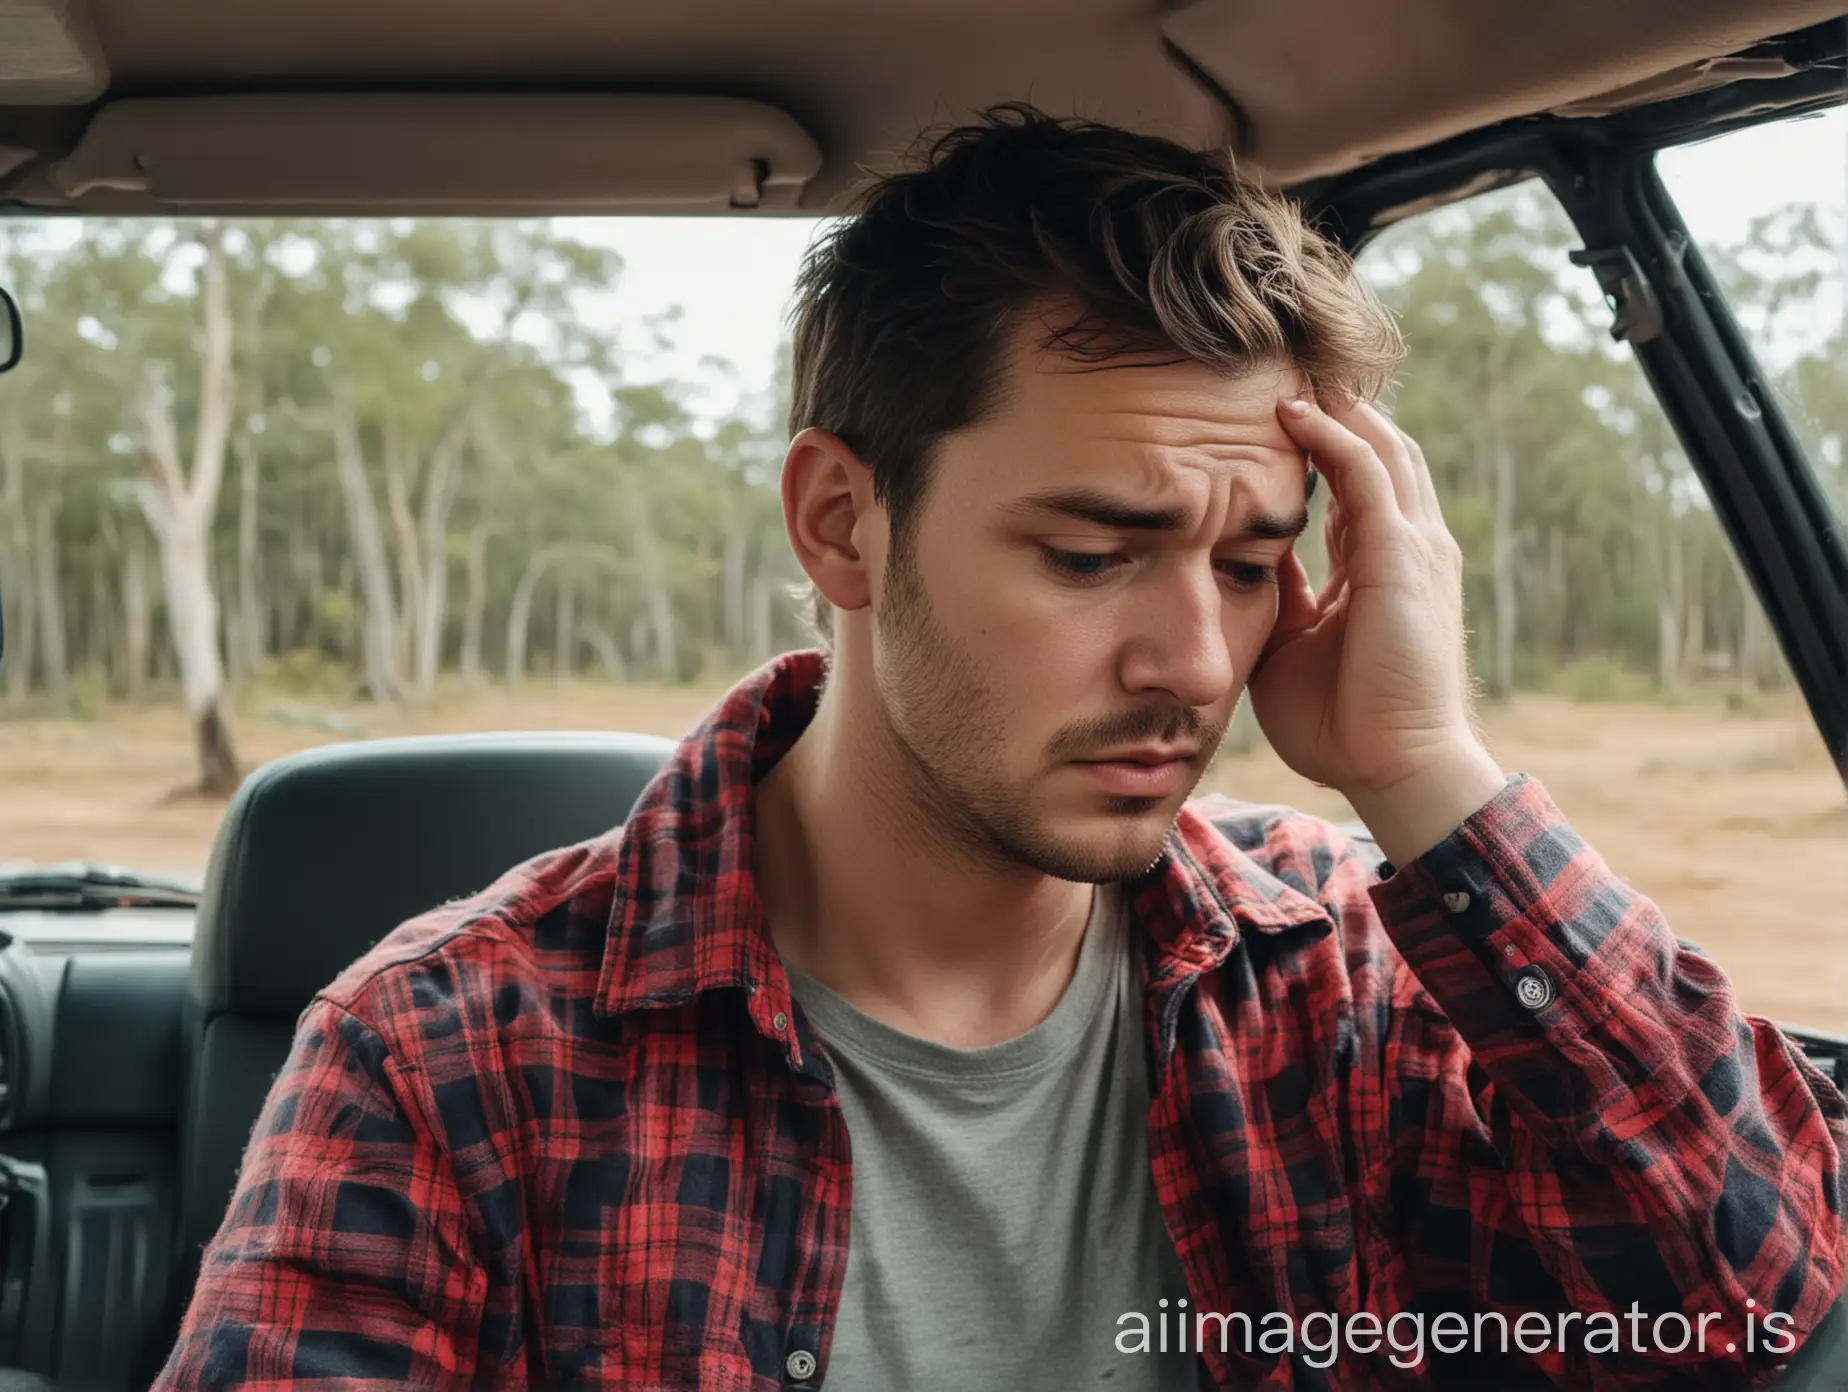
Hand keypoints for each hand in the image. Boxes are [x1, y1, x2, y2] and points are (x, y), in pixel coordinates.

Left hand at [1250, 396, 1504, 858]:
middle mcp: (1407, 543)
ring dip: (1332, 405)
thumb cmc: (1342, 721)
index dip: (1319, 440)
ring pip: (1378, 446)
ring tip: (1279, 367)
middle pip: (1376, 447)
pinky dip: (1332, 437)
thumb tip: (1238, 552)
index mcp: (1382, 563)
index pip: (1355, 479)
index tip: (1267, 409)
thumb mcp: (1294, 639)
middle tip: (1275, 364)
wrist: (1392, 767)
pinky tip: (1290, 412)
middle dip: (1332, 404)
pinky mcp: (1404, 556)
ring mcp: (1413, 545)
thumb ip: (1278, 589)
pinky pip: (1368, 475)